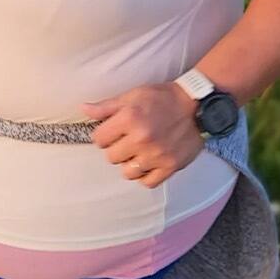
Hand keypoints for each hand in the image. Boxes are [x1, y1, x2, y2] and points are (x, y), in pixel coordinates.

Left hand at [81, 82, 203, 187]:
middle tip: (127, 141)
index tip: (113, 132)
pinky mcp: (171, 166)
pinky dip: (146, 175)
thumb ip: (107, 106)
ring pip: (127, 173)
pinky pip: (148, 182)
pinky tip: (148, 163)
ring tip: (138, 153)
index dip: (104, 135)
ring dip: (130, 164)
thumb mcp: (132, 95)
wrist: (195, 105)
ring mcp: (156, 155)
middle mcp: (141, 138)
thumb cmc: (162, 98)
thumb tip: (83, 109)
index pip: (99, 139)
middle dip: (116, 149)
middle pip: (111, 157)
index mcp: (129, 118)